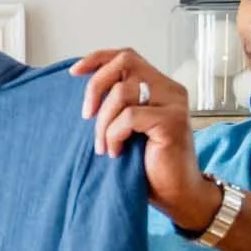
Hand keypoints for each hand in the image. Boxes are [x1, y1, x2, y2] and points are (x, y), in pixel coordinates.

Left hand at [71, 48, 221, 232]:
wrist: (177, 194)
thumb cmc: (150, 165)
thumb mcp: (128, 128)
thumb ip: (118, 105)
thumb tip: (86, 93)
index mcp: (160, 86)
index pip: (127, 56)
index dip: (98, 58)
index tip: (74, 72)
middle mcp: (170, 89)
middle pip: (124, 63)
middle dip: (96, 86)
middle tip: (86, 116)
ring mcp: (174, 103)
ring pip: (122, 93)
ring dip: (103, 123)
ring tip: (104, 146)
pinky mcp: (172, 121)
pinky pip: (129, 117)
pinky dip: (114, 135)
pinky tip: (116, 152)